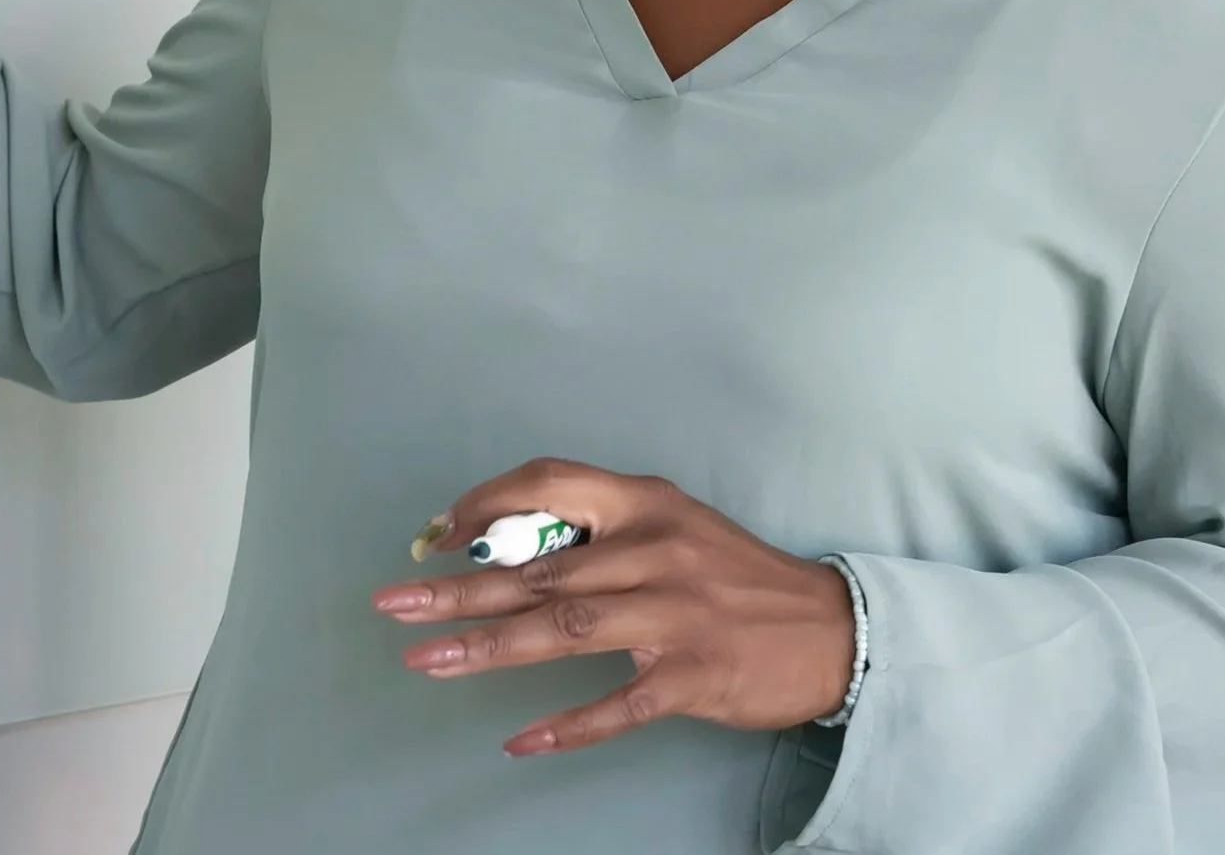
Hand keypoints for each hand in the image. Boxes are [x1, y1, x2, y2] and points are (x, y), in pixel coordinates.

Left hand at [371, 457, 854, 757]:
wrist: (829, 627)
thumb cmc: (734, 574)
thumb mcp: (671, 525)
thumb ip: (601, 532)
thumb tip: (508, 546)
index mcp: (645, 502)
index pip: (550, 485)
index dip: (487, 506)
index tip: (438, 535)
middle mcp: (654, 549)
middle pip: (539, 568)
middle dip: (459, 587)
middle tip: (395, 603)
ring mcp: (673, 615)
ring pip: (563, 629)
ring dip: (487, 648)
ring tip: (426, 661)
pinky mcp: (692, 677)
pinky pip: (617, 705)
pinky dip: (566, 725)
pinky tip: (521, 740)